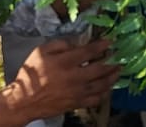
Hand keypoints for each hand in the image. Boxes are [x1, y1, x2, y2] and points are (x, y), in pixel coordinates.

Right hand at [0, 37, 118, 124]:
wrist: (25, 100)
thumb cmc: (31, 74)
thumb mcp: (40, 52)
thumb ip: (58, 44)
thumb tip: (75, 43)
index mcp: (65, 62)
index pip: (89, 52)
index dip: (101, 46)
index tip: (110, 42)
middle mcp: (75, 77)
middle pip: (100, 69)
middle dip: (112, 61)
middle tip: (120, 57)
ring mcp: (78, 92)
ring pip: (102, 84)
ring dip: (113, 77)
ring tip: (119, 71)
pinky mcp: (78, 103)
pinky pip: (96, 99)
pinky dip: (105, 93)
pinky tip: (108, 88)